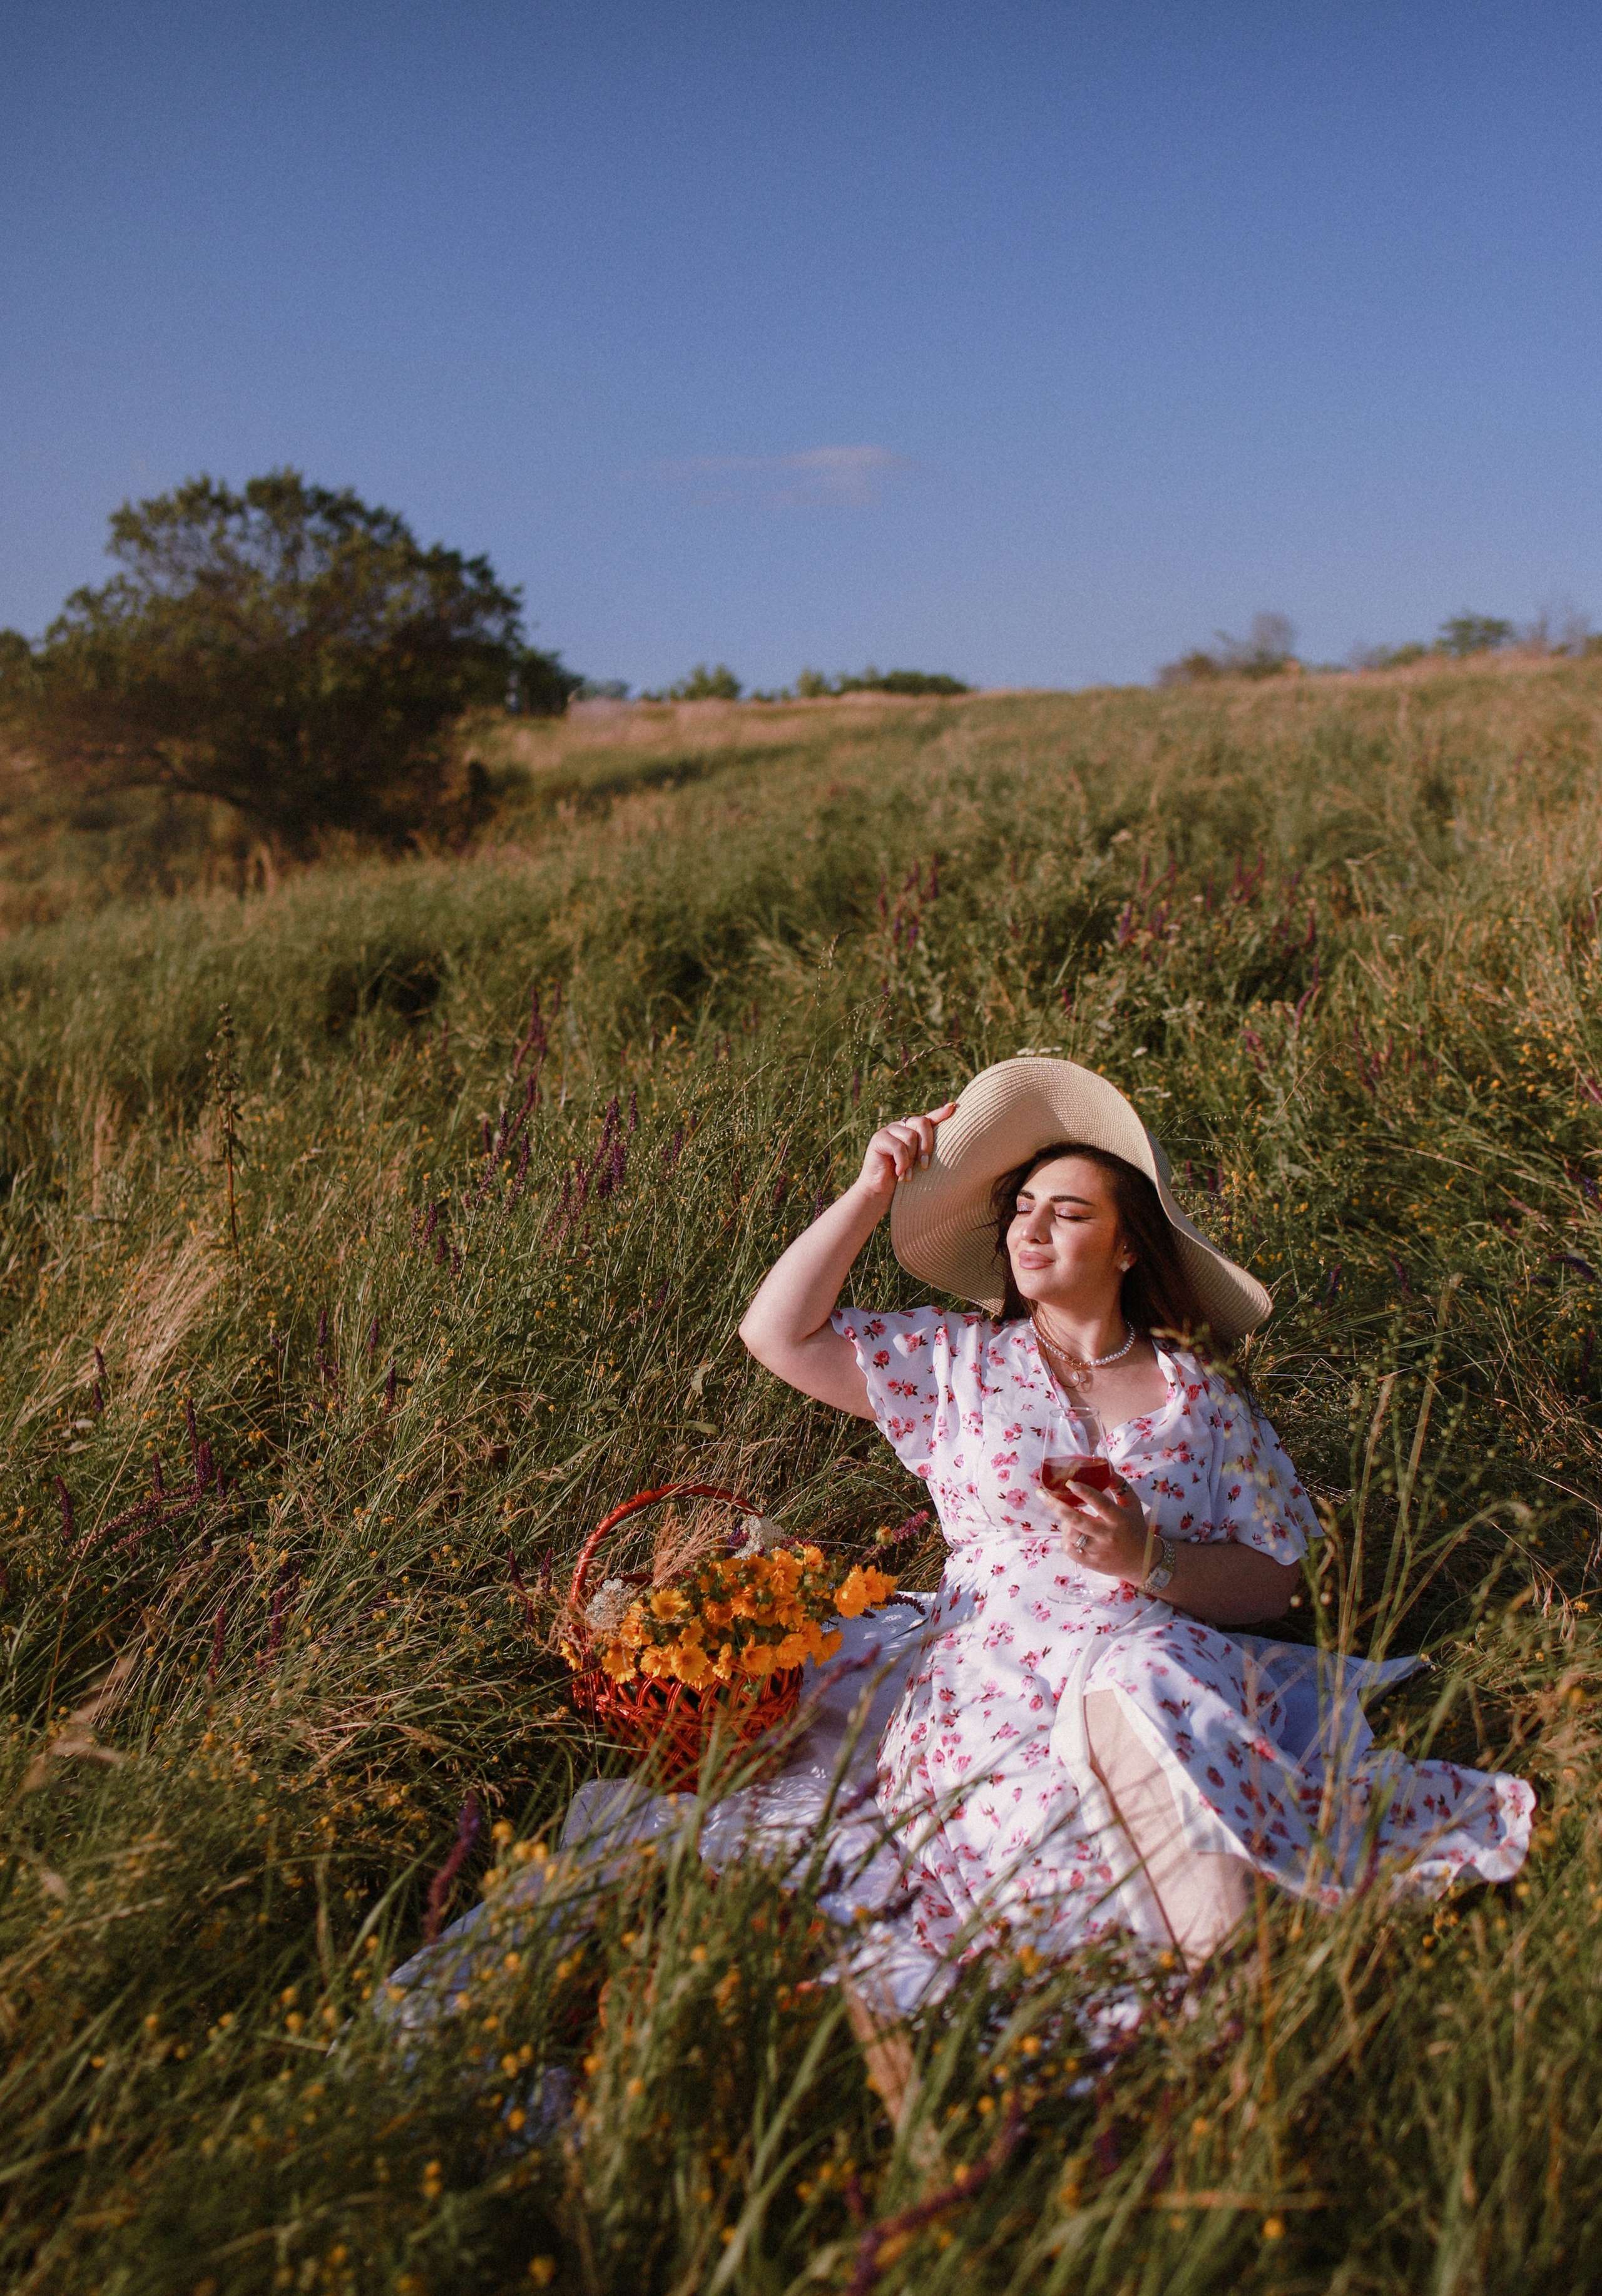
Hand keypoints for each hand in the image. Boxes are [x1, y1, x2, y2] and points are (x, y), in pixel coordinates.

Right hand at [855, 1103, 956, 1202]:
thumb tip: (950, 1144)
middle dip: (927, 1145)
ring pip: (910, 1136)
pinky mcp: (878, 1138)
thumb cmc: (903, 1179)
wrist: (880, 1192)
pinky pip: (898, 1147)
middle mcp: (901, 1126)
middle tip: (925, 1166)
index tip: (953, 1107)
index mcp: (912, 1130)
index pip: (928, 1118)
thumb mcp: (919, 1164)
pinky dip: (902, 1163)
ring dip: (912, 1159)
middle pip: (922, 1122)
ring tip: (909, 1175)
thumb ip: (928, 1151)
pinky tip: (899, 1174)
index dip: (940, 1113)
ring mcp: (889, 1131)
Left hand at [1040, 1462, 1153, 1581]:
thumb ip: (1118, 1485)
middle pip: (1077, 1520)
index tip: (1069, 1483)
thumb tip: (1106, 1465)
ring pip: (1071, 1534)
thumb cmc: (1135, 1527)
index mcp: (1119, 1519)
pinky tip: (1069, 1532)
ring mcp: (1098, 1551)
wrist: (1143, 1562)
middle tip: (1041, 1493)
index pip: (1101, 1504)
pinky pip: (1070, 1549)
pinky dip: (1065, 1539)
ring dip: (1063, 1521)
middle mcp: (1108, 1535)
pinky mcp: (1091, 1563)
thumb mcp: (1132, 1504)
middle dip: (1056, 1505)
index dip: (1085, 1493)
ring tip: (1064, 1513)